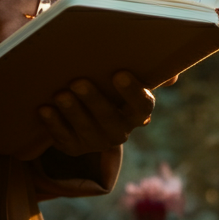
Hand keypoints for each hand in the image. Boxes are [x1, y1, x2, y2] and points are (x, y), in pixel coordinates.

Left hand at [38, 71, 155, 154]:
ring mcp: (96, 142)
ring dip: (73, 112)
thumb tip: (174, 76)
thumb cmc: (109, 87)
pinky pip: (63, 139)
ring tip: (60, 94)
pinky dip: (53, 124)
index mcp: (137, 113)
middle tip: (79, 81)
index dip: (132, 92)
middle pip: (110, 119)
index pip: (142, 106)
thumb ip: (150, 71)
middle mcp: (120, 131)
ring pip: (86, 131)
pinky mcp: (74, 148)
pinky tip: (44, 109)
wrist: (86, 114)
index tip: (119, 73)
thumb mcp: (127, 77)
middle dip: (95, 101)